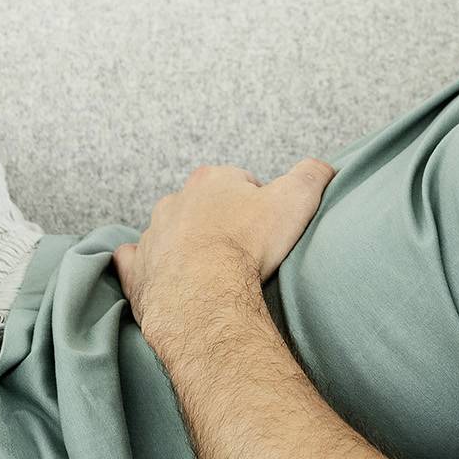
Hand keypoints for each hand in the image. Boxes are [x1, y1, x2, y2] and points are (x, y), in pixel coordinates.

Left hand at [113, 158, 336, 323]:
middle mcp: (176, 201)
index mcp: (212, 180)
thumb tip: (323, 166)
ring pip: (170, 232)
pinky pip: (135, 260)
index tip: (267, 227)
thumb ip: (312, 175)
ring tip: (212, 271)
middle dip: (220, 221)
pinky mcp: (137, 268)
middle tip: (243, 250)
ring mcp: (153, 235)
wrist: (203, 292)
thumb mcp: (295, 200)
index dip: (258, 203)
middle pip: (203, 205)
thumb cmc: (247, 245)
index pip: (240, 182)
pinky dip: (146, 265)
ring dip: (187, 245)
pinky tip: (162, 276)